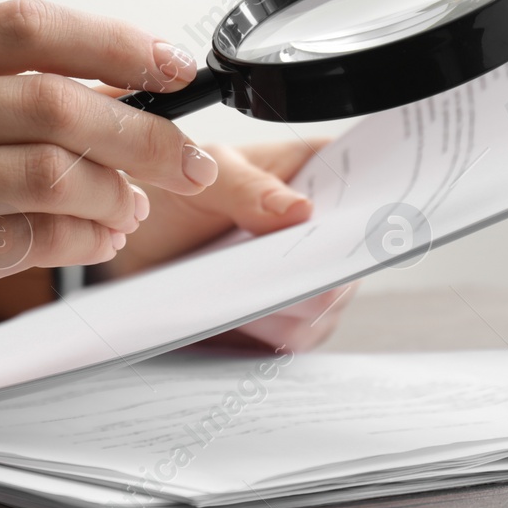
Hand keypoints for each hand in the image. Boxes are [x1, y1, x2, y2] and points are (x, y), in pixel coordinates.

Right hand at [0, 0, 218, 410]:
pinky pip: (26, 235)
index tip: (174, 64)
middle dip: (146, 132)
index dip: (113, 40)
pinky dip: (82, 238)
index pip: (21, 24)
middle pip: (51, 100)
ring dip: (116, 193)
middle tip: (195, 161)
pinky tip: (94, 239)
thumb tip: (118, 93)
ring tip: (131, 209)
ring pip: (48, 169)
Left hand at [108, 139, 358, 352]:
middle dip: (325, 266)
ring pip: (328, 301)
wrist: (136, 250)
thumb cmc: (175, 200)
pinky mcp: (285, 318)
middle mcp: (320, 228)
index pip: (367, 184)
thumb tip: (301, 210)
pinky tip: (242, 319)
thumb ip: (248, 188)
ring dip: (292, 304)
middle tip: (287, 269)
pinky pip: (296, 334)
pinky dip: (272, 331)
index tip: (352, 224)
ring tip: (248, 296)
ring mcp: (307, 276)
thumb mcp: (206, 179)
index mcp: (313, 173)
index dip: (371, 204)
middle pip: (351, 254)